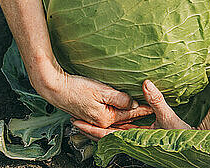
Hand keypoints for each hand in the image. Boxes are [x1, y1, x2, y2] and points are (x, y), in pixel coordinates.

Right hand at [29, 57, 152, 127]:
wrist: (55, 89)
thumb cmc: (76, 87)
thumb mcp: (101, 90)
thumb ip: (119, 98)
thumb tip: (133, 103)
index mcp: (105, 118)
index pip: (129, 114)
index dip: (143, 109)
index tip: (154, 106)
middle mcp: (100, 122)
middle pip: (123, 121)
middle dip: (137, 118)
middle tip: (151, 113)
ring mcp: (93, 120)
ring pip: (115, 122)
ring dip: (127, 121)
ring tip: (139, 119)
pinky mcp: (88, 115)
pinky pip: (107, 120)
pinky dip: (115, 120)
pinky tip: (118, 118)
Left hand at [72, 79, 191, 140]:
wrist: (193, 144)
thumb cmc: (181, 135)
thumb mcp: (168, 116)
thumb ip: (156, 100)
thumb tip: (145, 84)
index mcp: (136, 138)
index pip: (107, 134)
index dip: (92, 129)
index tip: (78, 122)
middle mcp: (133, 140)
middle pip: (106, 135)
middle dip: (90, 128)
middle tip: (75, 119)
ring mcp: (137, 138)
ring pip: (113, 133)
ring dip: (99, 126)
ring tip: (86, 117)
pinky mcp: (142, 135)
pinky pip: (123, 129)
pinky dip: (114, 123)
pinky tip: (111, 117)